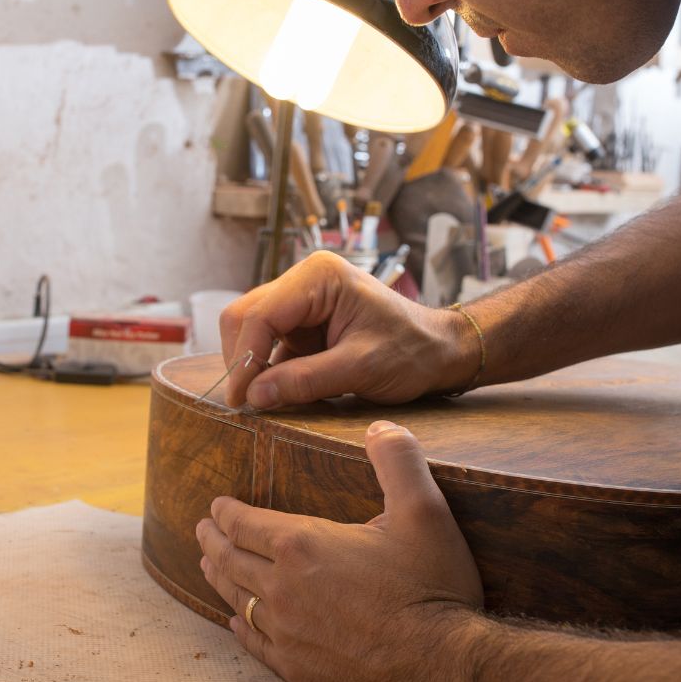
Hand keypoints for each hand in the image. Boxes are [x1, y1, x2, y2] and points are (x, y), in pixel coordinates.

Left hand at [196, 420, 485, 681]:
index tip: (216, 505)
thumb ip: (398, 462)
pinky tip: (236, 621)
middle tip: (202, 529)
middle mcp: (282, 588)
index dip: (226, 512)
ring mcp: (286, 632)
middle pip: (230, 559)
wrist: (441, 666)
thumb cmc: (431, 587)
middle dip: (212, 540)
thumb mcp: (424, 512)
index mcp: (302, 545)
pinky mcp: (297, 668)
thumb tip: (381, 427)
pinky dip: (239, 626)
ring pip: (236, 599)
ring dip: (218, 577)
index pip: (244, 523)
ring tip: (208, 565)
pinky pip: (254, 642)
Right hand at [220, 251, 478, 409]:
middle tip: (247, 404)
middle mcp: (304, 280)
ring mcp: (302, 300)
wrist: (440, 351)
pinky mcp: (303, 323)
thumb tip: (254, 396)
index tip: (240, 401)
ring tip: (264, 402)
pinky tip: (281, 393)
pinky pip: (270, 345)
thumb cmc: (412, 352)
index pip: (260, 314)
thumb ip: (305, 380)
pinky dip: (270, 371)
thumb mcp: (360, 368)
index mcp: (319, 277)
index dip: (244, 358)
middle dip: (243, 360)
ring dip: (254, 367)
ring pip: (252, 331)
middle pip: (246, 317)